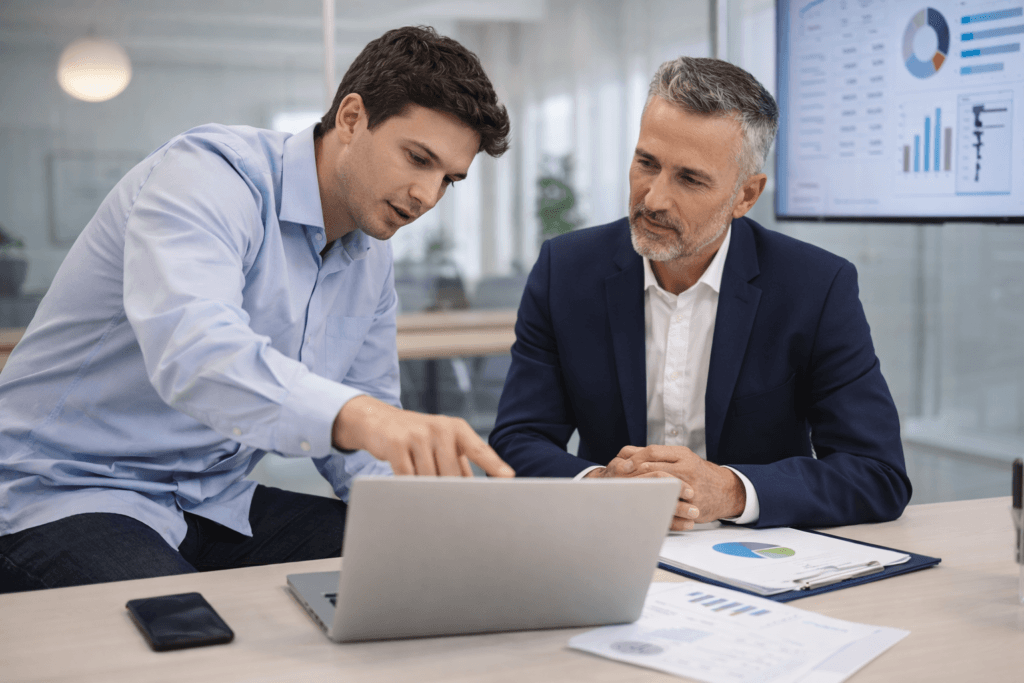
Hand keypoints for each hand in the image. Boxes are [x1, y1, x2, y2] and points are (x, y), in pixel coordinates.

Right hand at [332, 395, 514, 477]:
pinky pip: (406, 478)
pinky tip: (406, 485)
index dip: (494, 464)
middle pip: (451, 475)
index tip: (509, 478)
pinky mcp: (396, 444)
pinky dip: (408, 487)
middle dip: (449, 492)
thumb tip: (480, 492)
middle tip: (448, 505)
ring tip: (421, 490)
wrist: (381, 421)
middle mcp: (439, 429)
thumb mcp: (443, 443)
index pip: (479, 449)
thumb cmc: (419, 437)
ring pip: (428, 479)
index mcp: (456, 428)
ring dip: (425, 491)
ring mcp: (417, 435)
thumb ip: (461, 465)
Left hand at [587, 445, 745, 527]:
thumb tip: (625, 454)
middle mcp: (687, 468)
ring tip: (625, 493)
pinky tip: (641, 506)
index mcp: (682, 454)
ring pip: (659, 487)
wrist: (725, 491)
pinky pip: (670, 505)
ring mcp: (690, 487)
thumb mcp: (681, 458)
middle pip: (653, 468)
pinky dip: (654, 504)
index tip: (620, 465)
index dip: (634, 458)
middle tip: (617, 480)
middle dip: (632, 475)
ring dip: (640, 490)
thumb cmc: (697, 473)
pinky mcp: (693, 505)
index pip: (652, 452)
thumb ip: (656, 456)